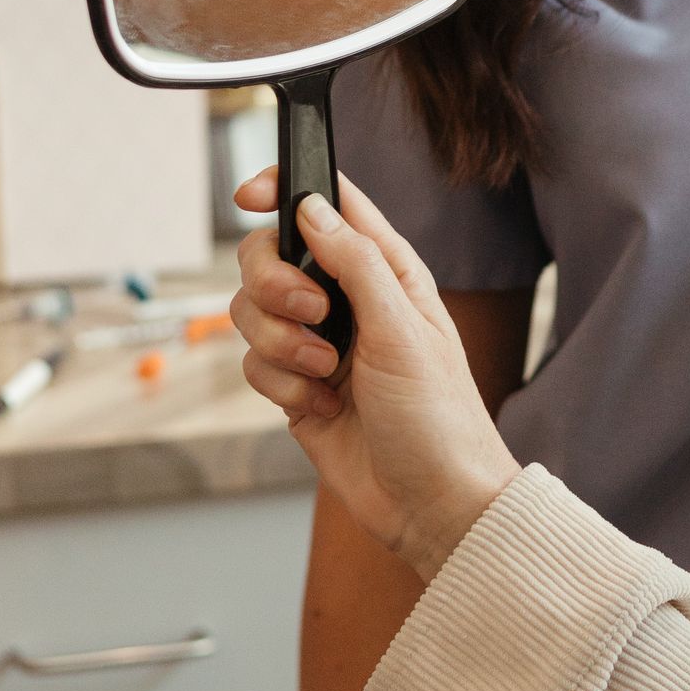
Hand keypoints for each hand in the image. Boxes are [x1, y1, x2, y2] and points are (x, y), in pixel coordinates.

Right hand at [232, 171, 517, 579]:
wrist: (431, 502)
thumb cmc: (439, 416)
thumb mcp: (403, 330)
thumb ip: (357, 263)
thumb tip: (310, 207)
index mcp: (386, 271)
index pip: (328, 204)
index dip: (284, 188)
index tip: (250, 195)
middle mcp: (347, 300)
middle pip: (268, 255)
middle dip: (274, 285)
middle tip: (313, 315)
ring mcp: (318, 343)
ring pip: (251, 311)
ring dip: (281, 344)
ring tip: (326, 374)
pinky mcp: (295, 386)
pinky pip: (254, 364)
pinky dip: (281, 387)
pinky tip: (323, 409)